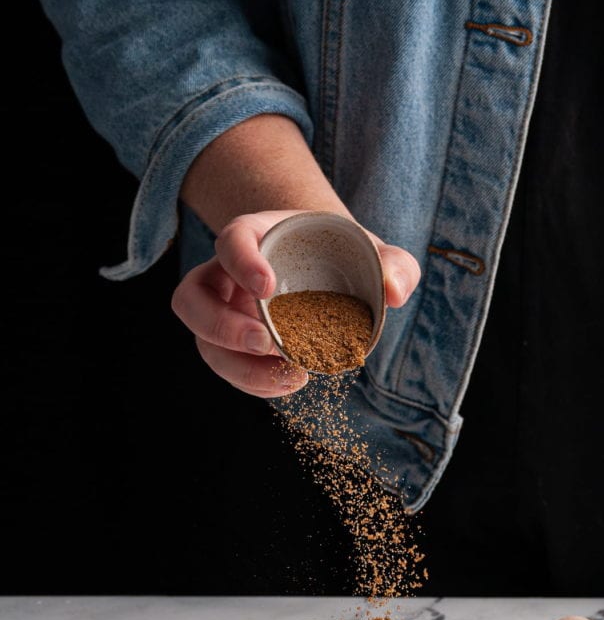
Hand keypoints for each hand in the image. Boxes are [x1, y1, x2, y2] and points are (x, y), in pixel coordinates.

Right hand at [171, 210, 420, 398]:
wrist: (333, 273)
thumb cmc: (349, 258)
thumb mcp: (377, 254)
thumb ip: (395, 265)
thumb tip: (395, 292)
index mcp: (256, 236)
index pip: (231, 239)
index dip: (240, 261)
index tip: (267, 285)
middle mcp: (227, 274)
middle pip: (191, 298)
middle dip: (222, 326)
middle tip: (267, 343)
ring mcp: (225, 311)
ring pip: (202, 340)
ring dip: (236, 366)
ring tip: (286, 375)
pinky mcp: (233, 344)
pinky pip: (226, 367)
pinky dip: (253, 382)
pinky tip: (289, 382)